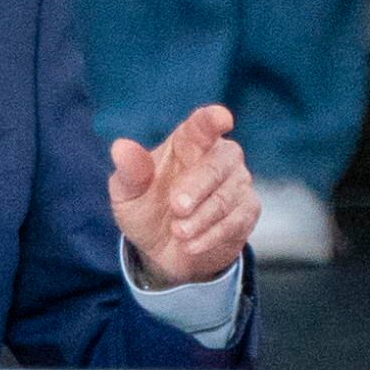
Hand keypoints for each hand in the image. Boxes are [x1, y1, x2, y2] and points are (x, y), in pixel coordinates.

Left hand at [108, 103, 257, 291]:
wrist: (162, 251)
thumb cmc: (146, 209)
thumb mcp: (128, 194)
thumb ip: (129, 172)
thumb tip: (121, 147)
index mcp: (187, 142)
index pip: (202, 125)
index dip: (212, 120)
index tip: (221, 118)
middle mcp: (218, 156)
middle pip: (217, 164)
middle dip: (196, 187)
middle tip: (176, 208)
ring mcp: (237, 182)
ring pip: (226, 197)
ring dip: (200, 219)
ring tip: (178, 232)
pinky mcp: (247, 210)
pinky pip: (235, 221)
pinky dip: (210, 236)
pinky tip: (190, 245)